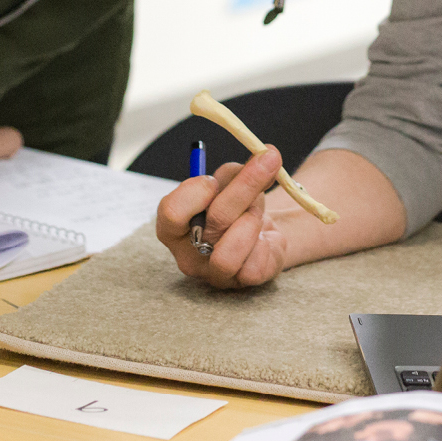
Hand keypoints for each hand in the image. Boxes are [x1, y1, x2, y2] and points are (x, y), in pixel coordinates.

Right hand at [156, 146, 288, 288]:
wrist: (261, 234)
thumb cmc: (236, 205)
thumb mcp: (230, 182)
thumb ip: (237, 171)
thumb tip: (264, 156)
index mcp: (174, 228)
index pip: (171, 212)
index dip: (196, 191)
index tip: (214, 180)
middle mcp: (188, 256)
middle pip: (215, 221)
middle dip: (247, 185)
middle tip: (270, 159)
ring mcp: (213, 274)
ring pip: (230, 252)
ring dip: (252, 220)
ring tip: (256, 212)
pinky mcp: (242, 283)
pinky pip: (255, 265)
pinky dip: (267, 242)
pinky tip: (264, 236)